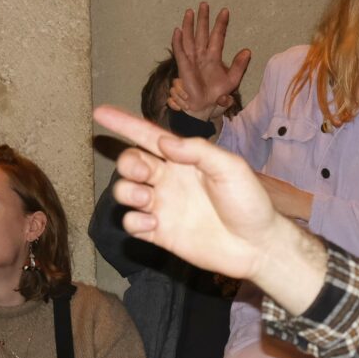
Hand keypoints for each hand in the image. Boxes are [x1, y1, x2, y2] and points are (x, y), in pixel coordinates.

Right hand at [93, 106, 326, 312]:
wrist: (258, 245)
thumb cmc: (249, 202)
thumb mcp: (230, 167)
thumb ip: (197, 151)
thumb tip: (164, 141)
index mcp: (184, 160)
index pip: (148, 137)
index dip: (124, 124)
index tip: (100, 112)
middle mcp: (169, 181)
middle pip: (130, 163)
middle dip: (127, 163)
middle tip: (144, 173)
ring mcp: (164, 207)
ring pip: (126, 192)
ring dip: (126, 191)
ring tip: (147, 200)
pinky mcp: (161, 234)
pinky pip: (132, 223)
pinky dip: (133, 221)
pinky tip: (151, 223)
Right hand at [170, 4, 251, 120]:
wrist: (205, 105)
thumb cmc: (217, 93)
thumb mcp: (232, 80)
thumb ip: (239, 65)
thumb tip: (248, 51)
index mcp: (214, 56)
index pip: (218, 36)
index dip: (221, 24)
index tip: (225, 11)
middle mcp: (202, 54)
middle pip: (202, 33)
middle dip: (203, 19)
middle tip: (204, 4)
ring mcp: (192, 59)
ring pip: (190, 38)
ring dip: (189, 25)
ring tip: (190, 11)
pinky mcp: (184, 66)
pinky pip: (180, 51)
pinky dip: (178, 41)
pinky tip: (178, 30)